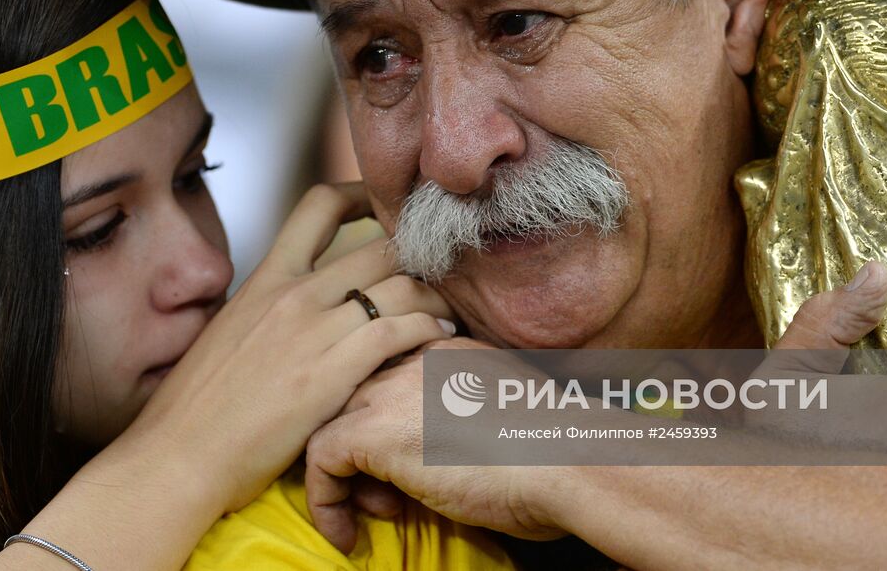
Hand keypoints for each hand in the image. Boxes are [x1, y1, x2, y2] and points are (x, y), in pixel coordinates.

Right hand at [125, 183, 456, 512]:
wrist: (177, 456)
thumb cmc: (198, 408)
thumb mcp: (229, 333)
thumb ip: (267, 310)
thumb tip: (292, 308)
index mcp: (265, 278)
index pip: (318, 207)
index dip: (362, 196)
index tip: (388, 209)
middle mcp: (292, 293)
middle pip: (379, 246)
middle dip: (420, 256)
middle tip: (441, 274)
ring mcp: (311, 331)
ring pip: (399, 286)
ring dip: (436, 296)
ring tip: (449, 311)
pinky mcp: (329, 373)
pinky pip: (397, 331)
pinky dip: (428, 329)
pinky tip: (439, 337)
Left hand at [305, 337, 566, 552]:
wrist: (567, 461)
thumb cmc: (554, 454)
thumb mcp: (500, 416)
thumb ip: (459, 417)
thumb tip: (437, 454)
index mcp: (445, 351)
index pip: (384, 375)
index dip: (384, 423)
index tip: (405, 468)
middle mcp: (411, 358)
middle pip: (350, 396)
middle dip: (358, 448)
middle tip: (386, 495)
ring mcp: (389, 389)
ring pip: (327, 423)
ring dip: (342, 476)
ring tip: (377, 513)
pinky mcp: (373, 430)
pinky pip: (319, 460)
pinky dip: (325, 502)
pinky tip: (347, 535)